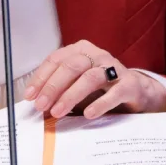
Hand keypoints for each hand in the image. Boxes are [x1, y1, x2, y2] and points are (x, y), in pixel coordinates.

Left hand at [24, 40, 165, 119]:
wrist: (136, 92)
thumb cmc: (100, 88)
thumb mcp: (76, 86)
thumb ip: (58, 92)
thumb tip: (35, 105)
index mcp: (80, 51)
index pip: (56, 59)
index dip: (41, 78)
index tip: (30, 96)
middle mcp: (97, 55)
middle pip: (71, 66)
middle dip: (53, 87)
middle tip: (41, 105)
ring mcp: (114, 67)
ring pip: (90, 78)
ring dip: (71, 95)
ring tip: (58, 112)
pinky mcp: (129, 84)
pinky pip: (114, 92)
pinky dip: (100, 103)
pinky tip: (88, 114)